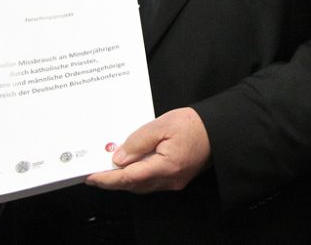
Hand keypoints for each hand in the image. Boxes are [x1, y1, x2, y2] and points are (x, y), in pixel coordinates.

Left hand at [85, 108, 210, 193]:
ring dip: (124, 180)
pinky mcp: (177, 178)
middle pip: (133, 185)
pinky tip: (131, 167)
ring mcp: (174, 181)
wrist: (218, 129)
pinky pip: (151, 182)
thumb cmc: (195, 124)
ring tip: (109, 169)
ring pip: (141, 186)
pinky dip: (137, 177)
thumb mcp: (163, 124)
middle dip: (112, 181)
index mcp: (166, 166)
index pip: (128, 177)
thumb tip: (119, 157)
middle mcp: (170, 179)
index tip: (92, 177)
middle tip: (95, 174)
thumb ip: (139, 141)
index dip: (107, 178)